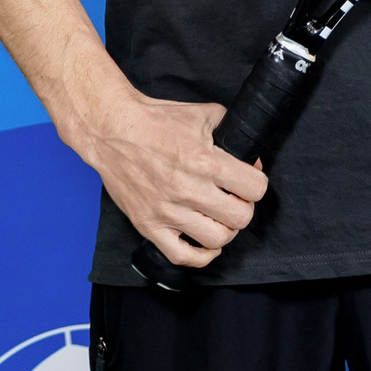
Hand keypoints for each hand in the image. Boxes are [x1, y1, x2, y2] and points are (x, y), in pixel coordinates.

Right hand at [86, 91, 268, 269]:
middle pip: (240, 217)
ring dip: (225, 229)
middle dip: (244, 207)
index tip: (249, 179)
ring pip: (216, 240)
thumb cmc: (155, 121)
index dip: (257, 183)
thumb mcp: (202, 114)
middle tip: (236, 199)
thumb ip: (229, 128)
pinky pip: (181, 256)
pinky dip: (200, 255)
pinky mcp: (148, 226)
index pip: (255, 188)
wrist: (113, 131)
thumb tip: (248, 149)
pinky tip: (206, 242)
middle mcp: (188, 190)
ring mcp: (167, 212)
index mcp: (206, 162)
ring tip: (220, 217)